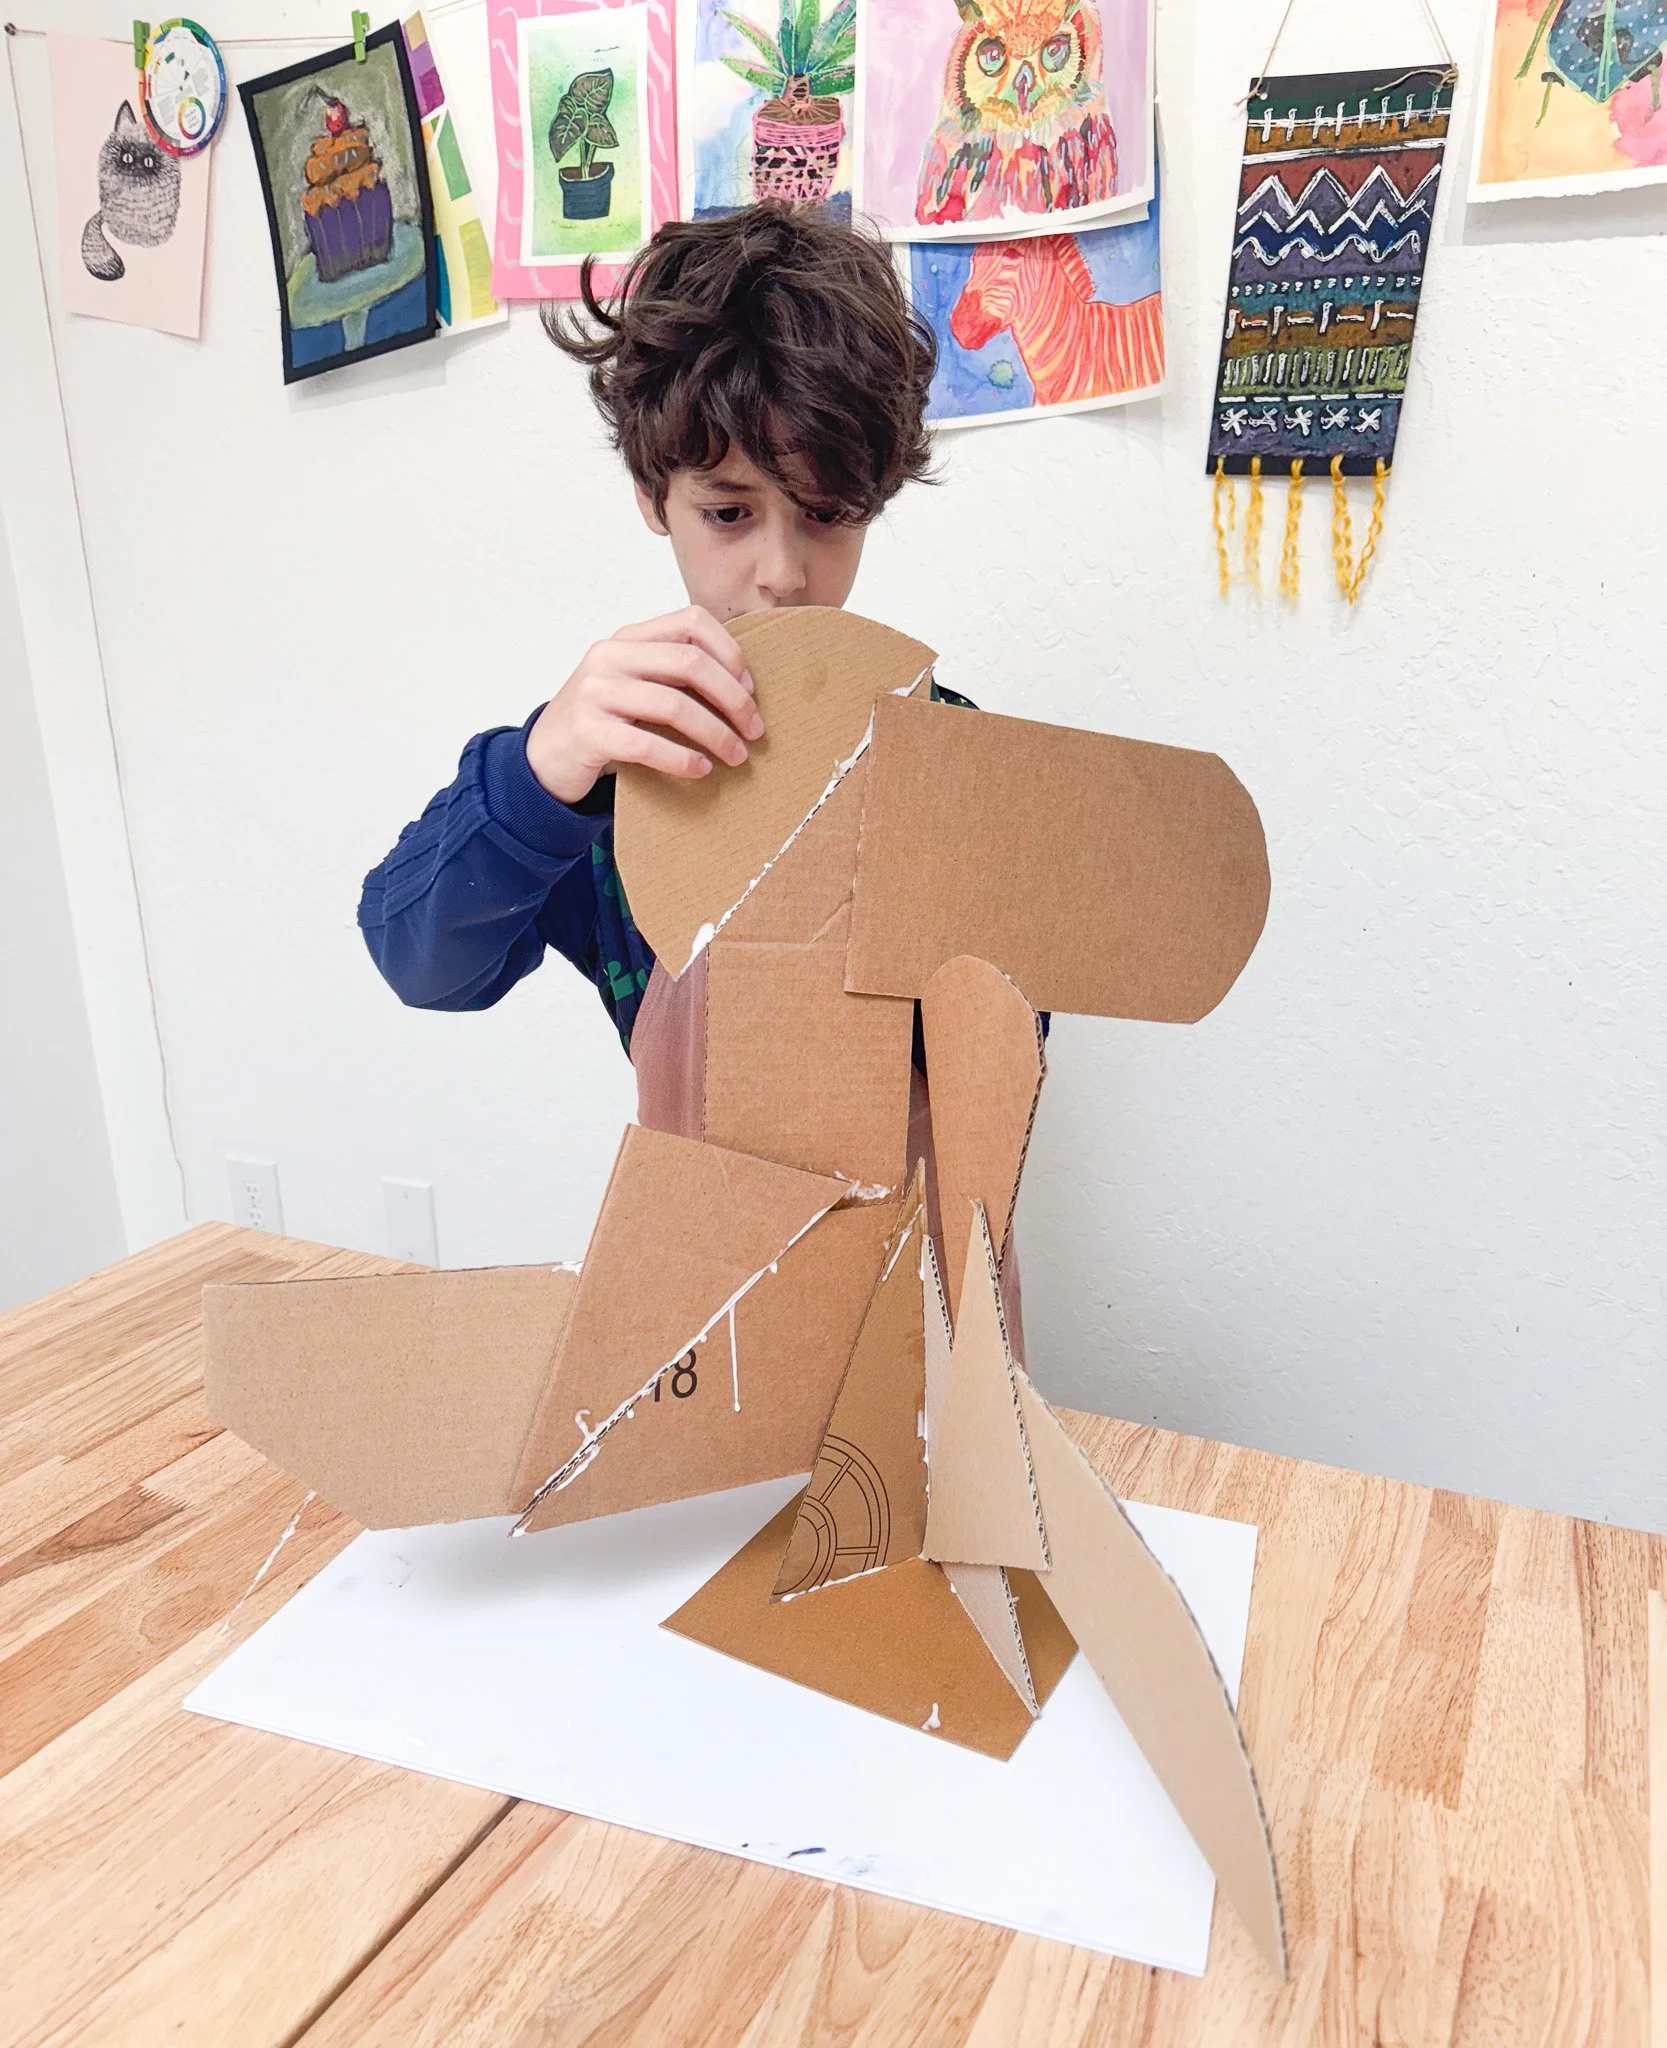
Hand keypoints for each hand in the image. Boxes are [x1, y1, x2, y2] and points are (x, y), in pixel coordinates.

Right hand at [525, 607, 764, 803]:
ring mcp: (595, 692)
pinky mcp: (588, 732)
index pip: (691, 622)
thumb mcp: (635, 686)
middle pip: (690, 663)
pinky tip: (701, 770)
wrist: (545, 758)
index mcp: (627, 638)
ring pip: (674, 705)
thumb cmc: (603, 723)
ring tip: (736, 756)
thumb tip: (743, 688)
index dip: (729, 652)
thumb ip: (672, 676)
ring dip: (716, 733)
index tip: (750, 688)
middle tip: (755, 730)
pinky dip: (683, 759)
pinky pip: (648, 744)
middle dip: (733, 698)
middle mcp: (609, 656)